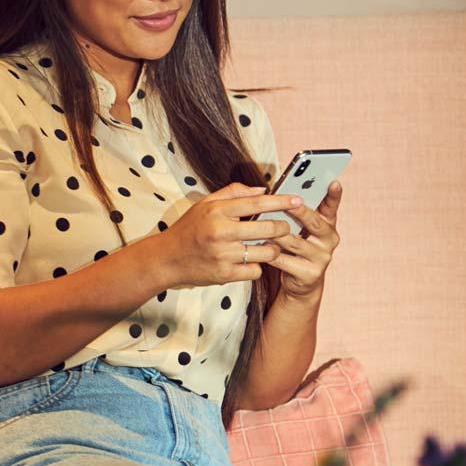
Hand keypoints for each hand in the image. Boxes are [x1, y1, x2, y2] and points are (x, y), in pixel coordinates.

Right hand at [148, 181, 303, 288]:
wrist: (167, 259)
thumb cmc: (189, 229)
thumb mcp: (205, 204)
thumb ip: (233, 193)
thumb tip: (263, 190)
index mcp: (217, 211)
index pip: (257, 203)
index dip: (281, 201)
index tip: (298, 200)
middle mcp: (221, 232)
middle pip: (268, 228)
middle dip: (282, 228)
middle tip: (282, 228)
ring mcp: (224, 255)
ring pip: (267, 252)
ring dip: (272, 249)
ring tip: (267, 245)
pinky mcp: (225, 275)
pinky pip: (255, 270)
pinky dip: (256, 266)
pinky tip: (248, 261)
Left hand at [260, 180, 341, 298]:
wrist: (300, 282)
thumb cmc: (295, 247)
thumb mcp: (299, 228)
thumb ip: (294, 211)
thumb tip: (276, 192)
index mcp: (327, 224)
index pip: (331, 207)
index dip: (334, 195)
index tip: (334, 182)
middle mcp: (329, 240)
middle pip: (314, 223)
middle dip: (300, 212)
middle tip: (289, 202)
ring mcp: (321, 258)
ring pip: (295, 242)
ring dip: (277, 234)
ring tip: (262, 225)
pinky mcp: (309, 274)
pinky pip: (285, 261)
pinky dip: (270, 253)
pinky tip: (259, 247)